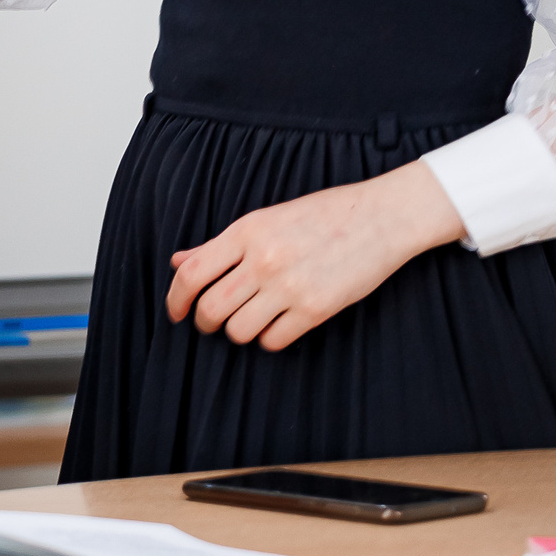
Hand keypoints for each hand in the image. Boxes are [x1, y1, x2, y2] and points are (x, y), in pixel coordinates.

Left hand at [164, 162, 466, 350]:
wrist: (380, 217)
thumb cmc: (323, 215)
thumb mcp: (266, 219)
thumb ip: (220, 245)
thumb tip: (178, 262)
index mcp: (247, 231)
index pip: (192, 274)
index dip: (175, 300)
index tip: (176, 312)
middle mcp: (263, 259)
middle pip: (210, 309)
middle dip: (204, 322)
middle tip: (211, 322)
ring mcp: (290, 285)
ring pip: (238, 331)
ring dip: (237, 331)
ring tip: (249, 320)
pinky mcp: (316, 308)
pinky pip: (273, 340)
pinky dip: (269, 338)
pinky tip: (277, 324)